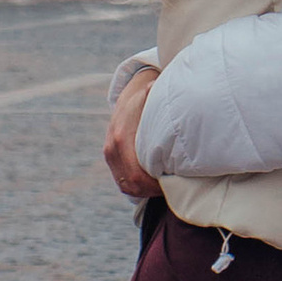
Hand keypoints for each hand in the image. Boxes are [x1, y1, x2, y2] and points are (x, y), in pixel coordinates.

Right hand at [104, 65, 158, 200]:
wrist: (127, 98)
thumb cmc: (144, 100)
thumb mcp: (149, 97)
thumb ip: (153, 98)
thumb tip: (155, 89)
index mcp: (122, 139)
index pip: (137, 175)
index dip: (154, 185)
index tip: (170, 183)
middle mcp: (112, 149)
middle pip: (133, 185)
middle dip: (152, 190)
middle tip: (171, 187)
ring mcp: (110, 156)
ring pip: (127, 186)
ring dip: (145, 190)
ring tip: (164, 186)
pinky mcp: (111, 160)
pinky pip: (123, 183)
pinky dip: (138, 187)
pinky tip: (153, 184)